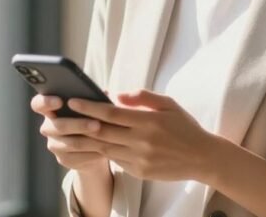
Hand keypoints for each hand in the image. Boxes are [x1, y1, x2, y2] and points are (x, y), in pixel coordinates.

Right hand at [30, 92, 110, 172]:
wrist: (95, 145)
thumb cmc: (92, 116)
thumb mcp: (92, 106)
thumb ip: (92, 99)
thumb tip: (104, 93)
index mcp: (50, 109)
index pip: (38, 104)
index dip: (46, 102)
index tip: (59, 101)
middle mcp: (48, 127)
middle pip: (58, 126)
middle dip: (79, 124)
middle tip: (96, 124)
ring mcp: (54, 144)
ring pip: (70, 143)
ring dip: (89, 140)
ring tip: (105, 136)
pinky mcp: (63, 160)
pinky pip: (77, 157)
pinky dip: (92, 153)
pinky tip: (105, 150)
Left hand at [67, 89, 219, 181]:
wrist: (202, 158)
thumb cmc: (184, 127)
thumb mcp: (168, 104)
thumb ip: (142, 97)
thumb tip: (117, 94)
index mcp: (148, 121)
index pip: (111, 113)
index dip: (89, 107)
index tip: (73, 100)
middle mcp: (141, 141)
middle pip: (102, 132)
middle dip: (80, 123)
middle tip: (63, 116)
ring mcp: (139, 159)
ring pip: (105, 148)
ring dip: (86, 140)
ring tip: (70, 131)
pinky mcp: (139, 172)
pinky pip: (116, 160)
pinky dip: (104, 151)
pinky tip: (94, 144)